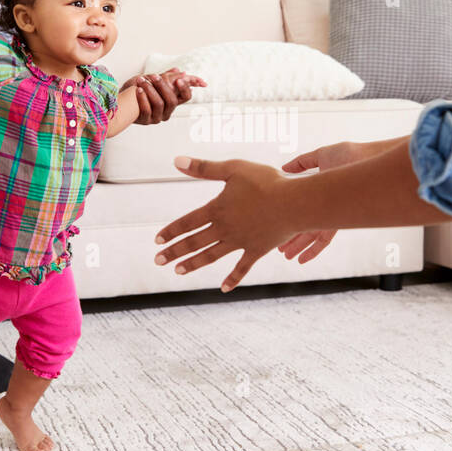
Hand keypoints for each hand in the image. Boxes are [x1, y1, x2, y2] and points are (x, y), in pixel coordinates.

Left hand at [123, 69, 205, 122]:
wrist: (122, 100)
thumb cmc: (139, 89)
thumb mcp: (153, 80)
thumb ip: (167, 76)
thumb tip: (179, 71)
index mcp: (172, 101)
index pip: (186, 97)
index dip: (185, 88)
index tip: (179, 79)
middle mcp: (167, 111)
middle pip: (172, 101)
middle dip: (163, 86)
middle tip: (154, 76)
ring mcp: (157, 117)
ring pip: (159, 104)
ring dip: (150, 90)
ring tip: (141, 81)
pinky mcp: (146, 121)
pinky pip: (147, 110)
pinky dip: (142, 98)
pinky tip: (138, 90)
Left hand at [154, 156, 299, 291]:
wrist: (295, 203)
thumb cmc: (266, 182)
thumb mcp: (233, 169)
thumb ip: (204, 168)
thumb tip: (176, 160)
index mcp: (217, 209)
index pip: (187, 222)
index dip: (171, 231)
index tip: (157, 241)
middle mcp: (225, 229)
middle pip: (194, 242)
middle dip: (175, 252)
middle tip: (158, 261)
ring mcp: (240, 242)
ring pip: (211, 256)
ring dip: (193, 264)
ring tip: (178, 272)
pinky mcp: (257, 250)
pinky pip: (242, 267)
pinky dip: (233, 279)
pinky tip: (224, 289)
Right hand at [275, 141, 370, 263]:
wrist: (367, 161)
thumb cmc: (349, 155)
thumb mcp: (320, 156)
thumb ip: (301, 163)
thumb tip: (283, 168)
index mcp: (319, 192)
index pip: (301, 210)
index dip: (289, 220)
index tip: (277, 226)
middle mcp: (325, 206)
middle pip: (304, 225)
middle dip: (291, 237)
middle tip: (279, 248)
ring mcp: (331, 214)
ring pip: (311, 235)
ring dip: (297, 246)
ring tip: (286, 256)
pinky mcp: (338, 220)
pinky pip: (323, 239)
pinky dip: (312, 251)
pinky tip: (302, 259)